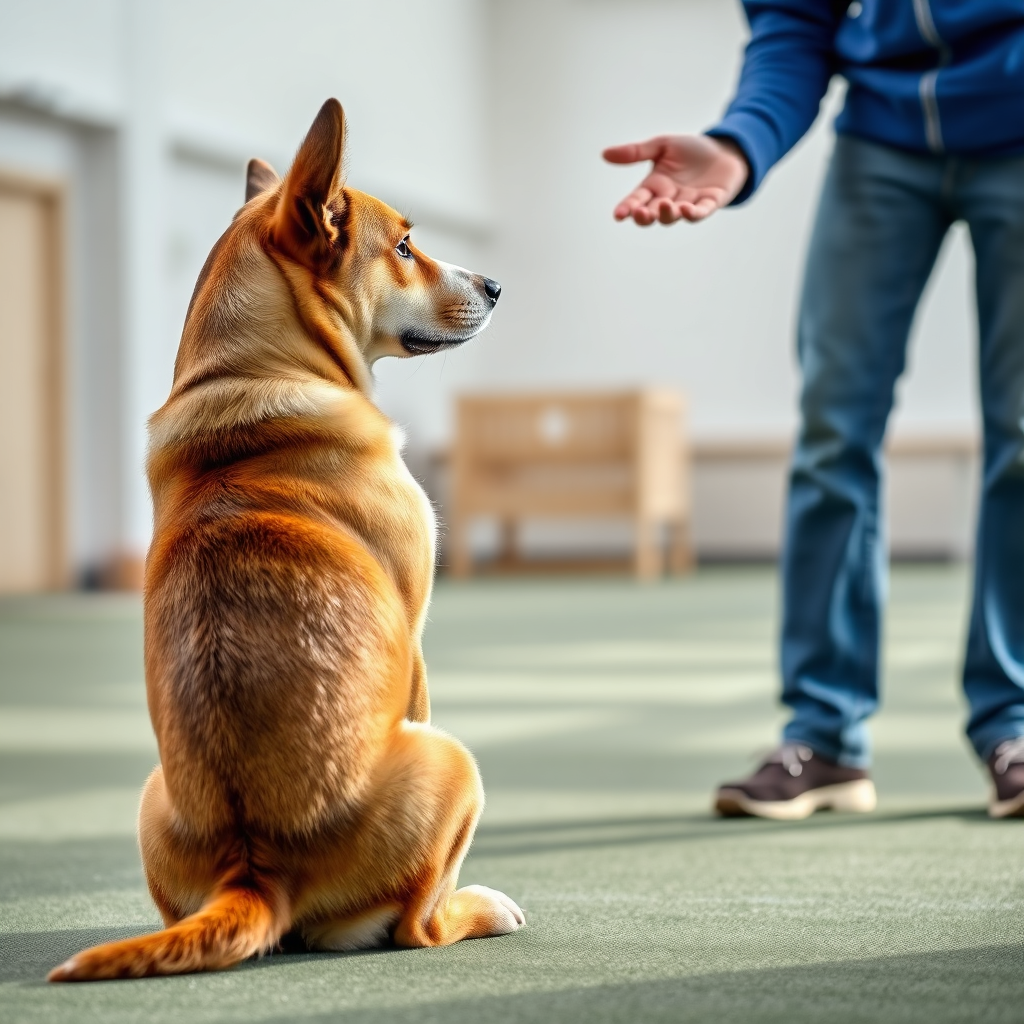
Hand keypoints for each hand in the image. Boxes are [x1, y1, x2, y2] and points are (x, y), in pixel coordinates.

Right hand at [602, 134, 749, 225]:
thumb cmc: (692, 150)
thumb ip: (636, 152)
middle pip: (651, 214)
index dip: (627, 208)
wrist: (724, 150)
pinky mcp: (709, 203)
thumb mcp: (662, 145)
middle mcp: (668, 199)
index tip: (618, 215)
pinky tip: (686, 210)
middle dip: (645, 216)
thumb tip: (604, 154)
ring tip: (665, 206)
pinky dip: (692, 214)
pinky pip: (699, 213)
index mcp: (654, 185)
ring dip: (667, 214)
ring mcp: (688, 203)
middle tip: (640, 213)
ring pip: (673, 216)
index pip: (636, 199)